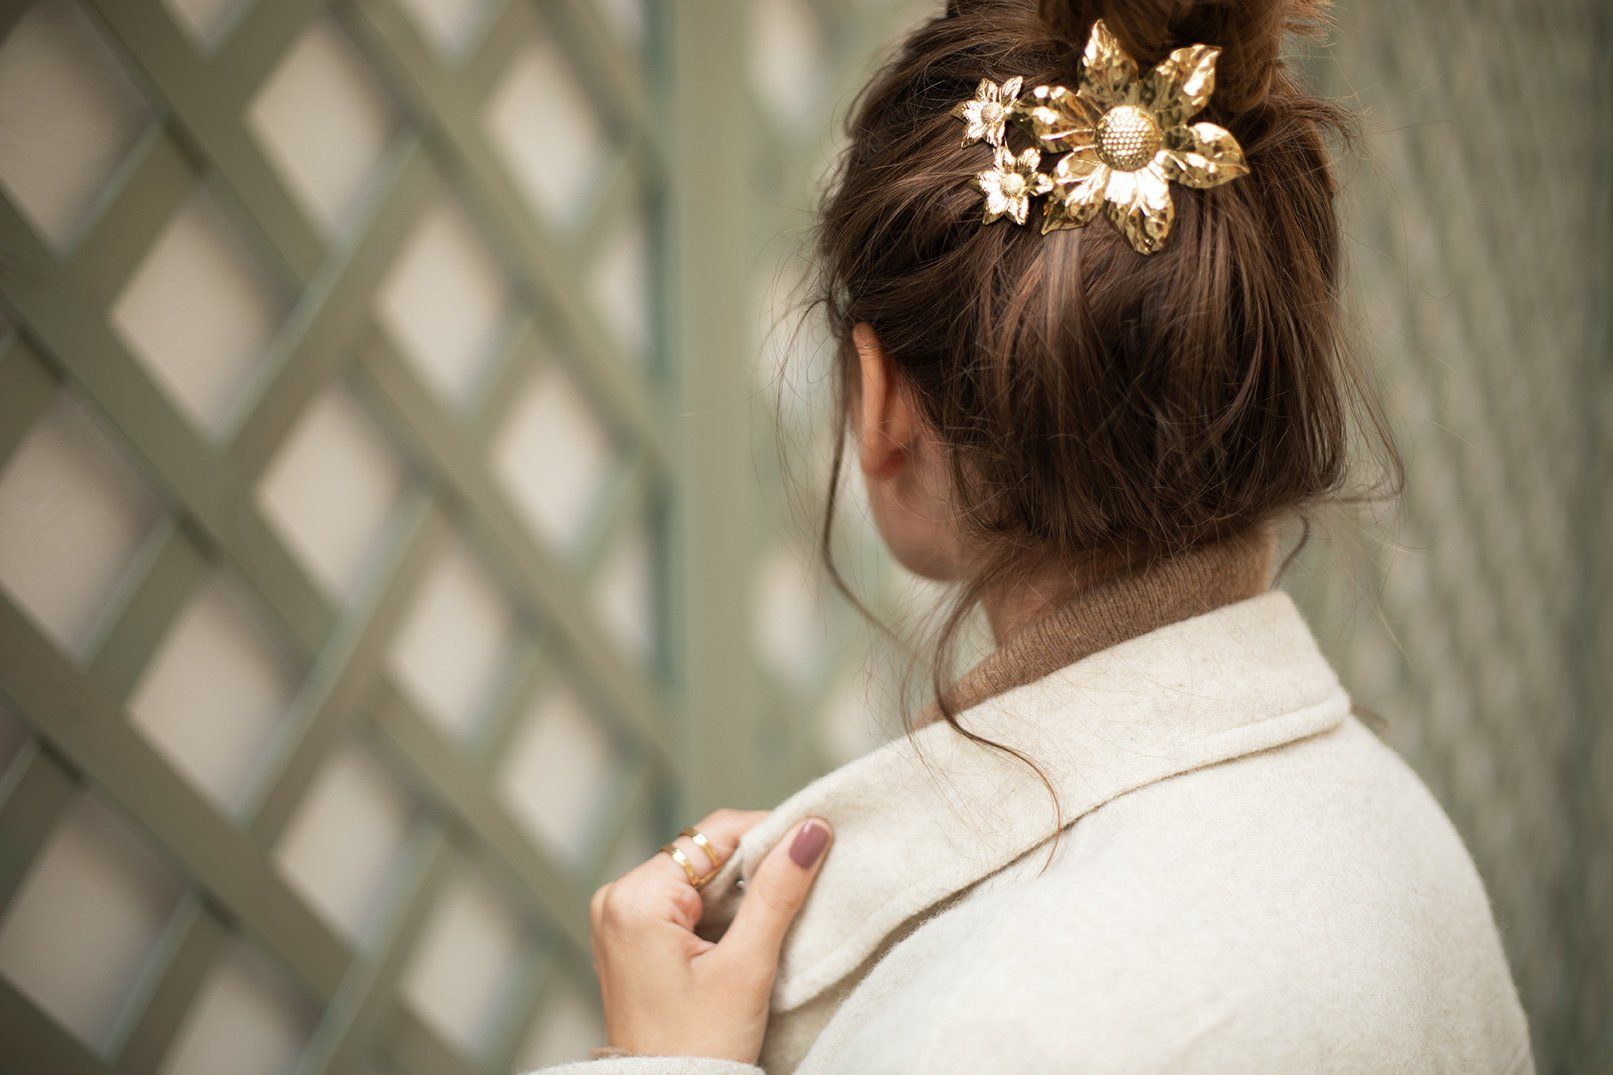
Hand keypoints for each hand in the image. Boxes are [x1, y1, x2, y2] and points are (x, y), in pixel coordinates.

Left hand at [588, 809, 833, 1062]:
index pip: (713, 834)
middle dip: (754, 869)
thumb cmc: (698, 1048)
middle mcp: (617, 898)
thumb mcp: (746, 966)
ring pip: (698, 878)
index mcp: (635, 898)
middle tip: (801, 889)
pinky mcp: (632, 938)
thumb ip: (777, 891)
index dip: (768, 832)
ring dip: (739, 894)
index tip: (815, 841)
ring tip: (772, 923)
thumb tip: (809, 831)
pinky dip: (719, 914)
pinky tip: (743, 940)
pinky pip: (684, 903)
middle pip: (704, 854)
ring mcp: (620, 919)